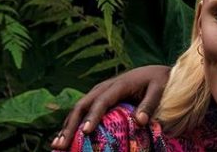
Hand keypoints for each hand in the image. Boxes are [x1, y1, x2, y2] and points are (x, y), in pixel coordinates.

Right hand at [51, 65, 170, 149]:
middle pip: (83, 105)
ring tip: (57, 146)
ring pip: (78, 109)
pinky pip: (83, 111)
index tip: (85, 132)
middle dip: (71, 125)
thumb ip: (150, 104)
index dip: (93, 116)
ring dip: (67, 126)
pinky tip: (65, 138)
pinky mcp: (99, 98)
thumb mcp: (159, 89)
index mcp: (119, 84)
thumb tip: (140, 121)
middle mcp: (105, 87)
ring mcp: (99, 92)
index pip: (102, 101)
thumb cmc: (159, 81)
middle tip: (61, 145)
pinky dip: (72, 124)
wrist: (157, 72)